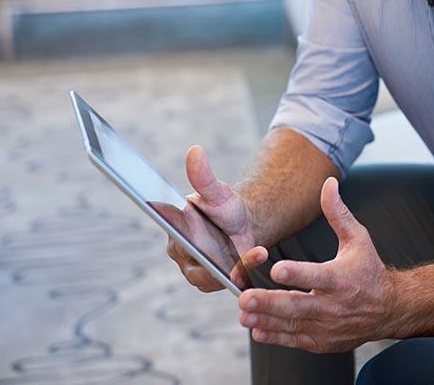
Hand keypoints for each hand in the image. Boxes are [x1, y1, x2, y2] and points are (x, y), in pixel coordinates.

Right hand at [166, 145, 264, 291]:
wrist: (244, 224)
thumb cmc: (224, 207)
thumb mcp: (217, 192)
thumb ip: (204, 177)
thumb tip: (195, 151)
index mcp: (174, 235)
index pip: (178, 243)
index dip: (188, 245)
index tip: (200, 239)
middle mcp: (182, 258)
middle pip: (196, 268)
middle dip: (216, 263)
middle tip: (241, 249)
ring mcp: (199, 274)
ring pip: (214, 277)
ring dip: (237, 267)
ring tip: (258, 250)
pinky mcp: (217, 283)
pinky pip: (228, 283)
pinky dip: (244, 274)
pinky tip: (259, 258)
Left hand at [237, 176, 396, 352]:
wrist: (389, 309)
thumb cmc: (369, 270)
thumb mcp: (358, 239)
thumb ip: (338, 213)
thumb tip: (328, 183)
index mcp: (341, 278)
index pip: (316, 276)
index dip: (297, 274)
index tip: (276, 270)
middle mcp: (333, 305)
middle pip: (297, 305)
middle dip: (269, 303)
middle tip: (244, 298)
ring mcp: (326, 327)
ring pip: (292, 324)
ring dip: (265, 319)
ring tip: (243, 314)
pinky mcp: (321, 342)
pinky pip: (294, 339)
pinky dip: (275, 336)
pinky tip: (256, 330)